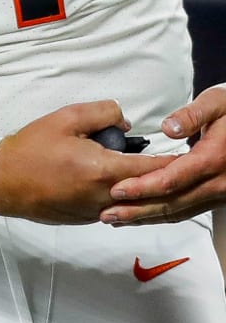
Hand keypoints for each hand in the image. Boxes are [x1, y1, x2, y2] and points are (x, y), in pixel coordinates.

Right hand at [0, 100, 172, 223]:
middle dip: (160, 175)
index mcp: (105, 170)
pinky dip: (122, 195)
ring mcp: (98, 212)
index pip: (153, 168)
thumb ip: (100, 113)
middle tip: (167, 160)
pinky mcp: (88, 218)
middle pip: (147, 189)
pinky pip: (116, 206)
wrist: (4, 180)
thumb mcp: (65, 119)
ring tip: (136, 167)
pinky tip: (113, 181)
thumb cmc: (32, 148)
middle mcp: (108, 197)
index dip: (173, 162)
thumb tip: (124, 121)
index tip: (187, 155)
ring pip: (132, 201)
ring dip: (140, 186)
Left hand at [99, 86, 225, 225]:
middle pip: (172, 202)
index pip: (172, 179)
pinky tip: (143, 214)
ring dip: (147, 217)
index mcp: (212, 159)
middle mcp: (216, 183)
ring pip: (179, 211)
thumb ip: (192, 115)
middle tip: (108, 213)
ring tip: (118, 218)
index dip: (143, 187)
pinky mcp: (214, 196)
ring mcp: (217, 193)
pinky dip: (162, 214)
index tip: (118, 189)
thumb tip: (168, 128)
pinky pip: (187, 210)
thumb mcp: (216, 104)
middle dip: (138, 209)